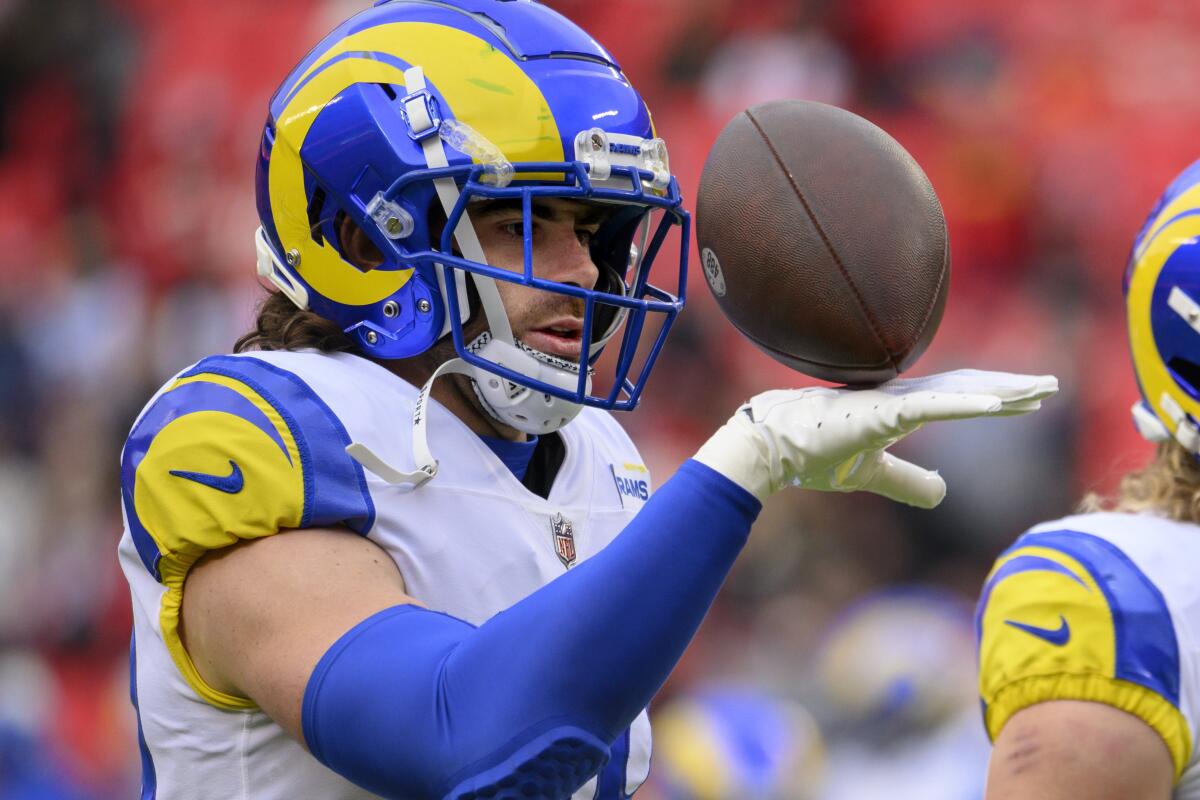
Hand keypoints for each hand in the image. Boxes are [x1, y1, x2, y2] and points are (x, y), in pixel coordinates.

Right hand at [693, 369, 1058, 507]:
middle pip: (967, 389)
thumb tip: (943, 493)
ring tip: (1038, 390)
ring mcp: (891, 403)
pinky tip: (997, 404)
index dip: (995, 400)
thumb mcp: (870, 475)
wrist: (768, 448)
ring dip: (1000, 391)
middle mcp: (900, 398)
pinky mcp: (880, 413)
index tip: (1030, 400)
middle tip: (1051, 385)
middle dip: (1011, 388)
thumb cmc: (811, 455)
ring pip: (958, 393)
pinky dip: (966, 405)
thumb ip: (906, 481)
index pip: (958, 400)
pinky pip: (931, 407)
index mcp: (898, 409)